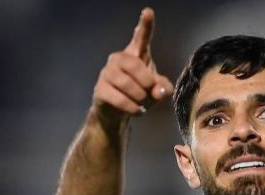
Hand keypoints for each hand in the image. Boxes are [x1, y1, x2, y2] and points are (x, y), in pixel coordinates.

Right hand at [92, 7, 173, 121]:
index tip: (148, 12)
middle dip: (147, 82)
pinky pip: (119, 98)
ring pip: (126, 83)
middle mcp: (119, 59)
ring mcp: (107, 72)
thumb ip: (164, 88)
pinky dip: (132, 107)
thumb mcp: (157, 92)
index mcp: (136, 55)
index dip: (145, 25)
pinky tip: (137, 110)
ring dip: (140, 97)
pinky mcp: (100, 89)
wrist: (118, 114)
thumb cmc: (139, 95)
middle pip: (135, 65)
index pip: (141, 37)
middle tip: (150, 93)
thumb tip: (159, 91)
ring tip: (143, 104)